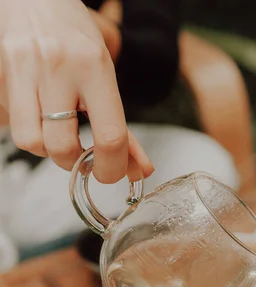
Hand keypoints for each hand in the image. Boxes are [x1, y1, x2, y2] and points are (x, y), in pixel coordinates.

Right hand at [0, 0, 153, 181]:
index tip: (108, 173)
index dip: (110, 168)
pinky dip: (25, 129)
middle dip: (72, 162)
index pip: (109, 136)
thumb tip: (140, 170)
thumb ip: (125, 130)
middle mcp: (57, 66)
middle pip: (62, 147)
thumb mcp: (107, 79)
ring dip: (44, 148)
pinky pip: (10, 123)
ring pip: (30, 141)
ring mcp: (23, 68)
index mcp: (93, 66)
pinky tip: (34, 114)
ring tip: (54, 131)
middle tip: (78, 153)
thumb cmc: (75, 41)